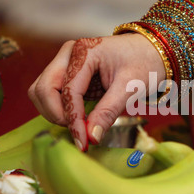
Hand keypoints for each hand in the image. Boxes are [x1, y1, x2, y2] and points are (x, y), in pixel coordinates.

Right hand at [28, 33, 164, 150]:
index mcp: (84, 51)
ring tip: (80, 126)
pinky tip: (79, 119)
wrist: (152, 52)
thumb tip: (91, 137)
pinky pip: (51, 94)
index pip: (68, 90)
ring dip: (54, 113)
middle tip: (80, 133)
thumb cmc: (144, 63)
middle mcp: (68, 54)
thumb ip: (108, 111)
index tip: (83, 142)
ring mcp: (65, 63)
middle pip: (43, 89)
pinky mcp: (67, 74)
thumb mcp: (131, 87)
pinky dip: (59, 110)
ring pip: (42, 92)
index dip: (72, 119)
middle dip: (57, 115)